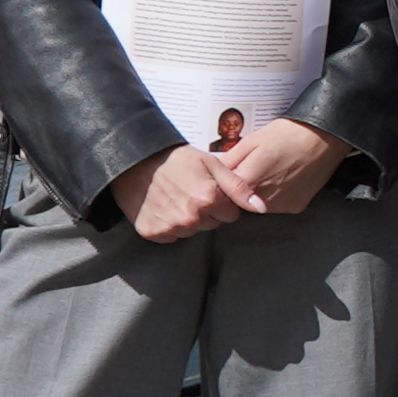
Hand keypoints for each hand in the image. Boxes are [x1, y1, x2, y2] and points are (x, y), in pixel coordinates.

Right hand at [110, 140, 254, 242]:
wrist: (136, 162)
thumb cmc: (177, 160)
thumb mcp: (212, 164)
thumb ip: (238, 187)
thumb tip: (261, 208)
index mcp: (209, 199)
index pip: (230, 215)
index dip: (221, 201)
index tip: (208, 189)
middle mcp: (191, 217)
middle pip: (212, 225)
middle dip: (206, 211)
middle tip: (190, 191)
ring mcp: (171, 227)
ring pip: (192, 232)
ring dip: (188, 219)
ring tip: (175, 198)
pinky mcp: (153, 232)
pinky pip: (171, 236)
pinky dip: (169, 225)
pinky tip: (163, 208)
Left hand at [218, 117, 345, 221]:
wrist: (325, 137)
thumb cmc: (288, 134)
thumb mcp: (253, 140)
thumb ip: (230, 159)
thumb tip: (215, 170)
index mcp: (248, 180)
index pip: (224, 193)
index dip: (225, 183)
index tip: (232, 174)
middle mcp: (263, 198)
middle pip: (242, 202)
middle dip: (243, 188)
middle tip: (255, 168)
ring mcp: (281, 205)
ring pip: (260, 205)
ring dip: (260, 193)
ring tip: (272, 171)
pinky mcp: (296, 207)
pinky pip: (279, 205)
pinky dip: (278, 195)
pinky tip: (285, 177)